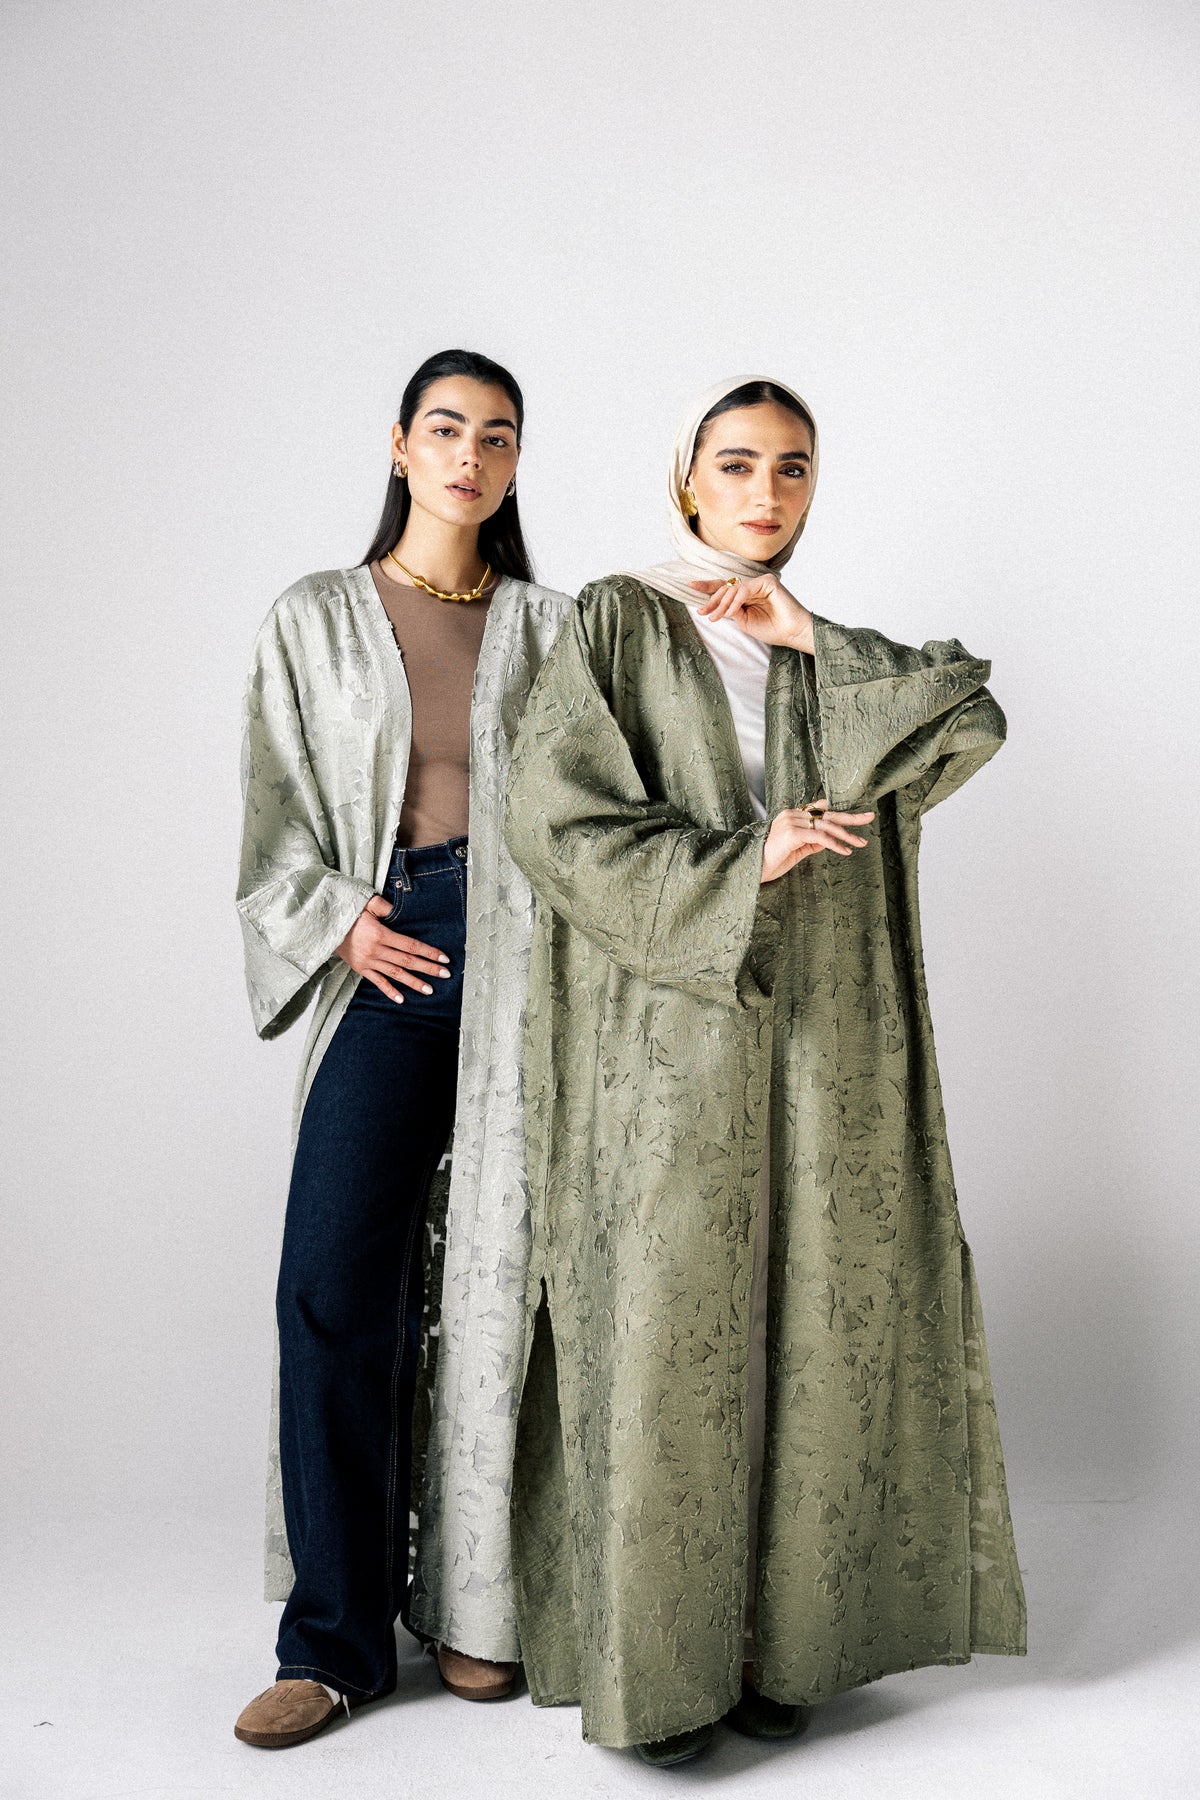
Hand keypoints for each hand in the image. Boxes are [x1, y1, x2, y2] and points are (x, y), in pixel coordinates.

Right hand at [335, 895, 450, 1001]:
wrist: (322, 924)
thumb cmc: (346, 910)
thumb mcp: (366, 902)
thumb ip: (385, 907)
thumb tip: (400, 909)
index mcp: (380, 934)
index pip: (411, 945)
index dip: (429, 952)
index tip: (444, 958)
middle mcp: (376, 950)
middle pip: (407, 961)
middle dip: (428, 968)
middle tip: (446, 975)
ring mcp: (368, 961)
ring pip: (395, 974)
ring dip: (413, 982)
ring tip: (430, 990)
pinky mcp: (360, 968)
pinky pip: (377, 982)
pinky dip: (389, 991)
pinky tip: (401, 999)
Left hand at [690, 572, 814, 653]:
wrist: (791, 633)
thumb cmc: (772, 629)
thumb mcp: (744, 622)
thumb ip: (731, 611)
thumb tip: (715, 606)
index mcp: (746, 595)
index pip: (724, 588)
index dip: (707, 587)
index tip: (690, 586)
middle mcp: (752, 586)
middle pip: (725, 587)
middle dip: (712, 600)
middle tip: (702, 612)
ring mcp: (760, 582)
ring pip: (733, 589)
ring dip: (722, 604)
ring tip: (716, 617)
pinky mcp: (767, 582)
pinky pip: (745, 589)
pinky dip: (736, 601)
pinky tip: (731, 612)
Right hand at [761, 803, 874, 882]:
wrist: (751, 868)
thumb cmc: (771, 861)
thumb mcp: (797, 850)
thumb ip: (813, 842)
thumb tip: (830, 840)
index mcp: (792, 815)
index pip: (821, 809)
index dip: (840, 813)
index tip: (858, 816)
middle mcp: (792, 814)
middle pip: (827, 814)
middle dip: (851, 817)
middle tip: (870, 817)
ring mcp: (791, 821)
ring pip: (826, 826)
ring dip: (846, 835)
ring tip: (861, 842)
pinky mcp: (792, 833)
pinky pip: (820, 837)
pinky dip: (835, 844)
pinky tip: (845, 850)